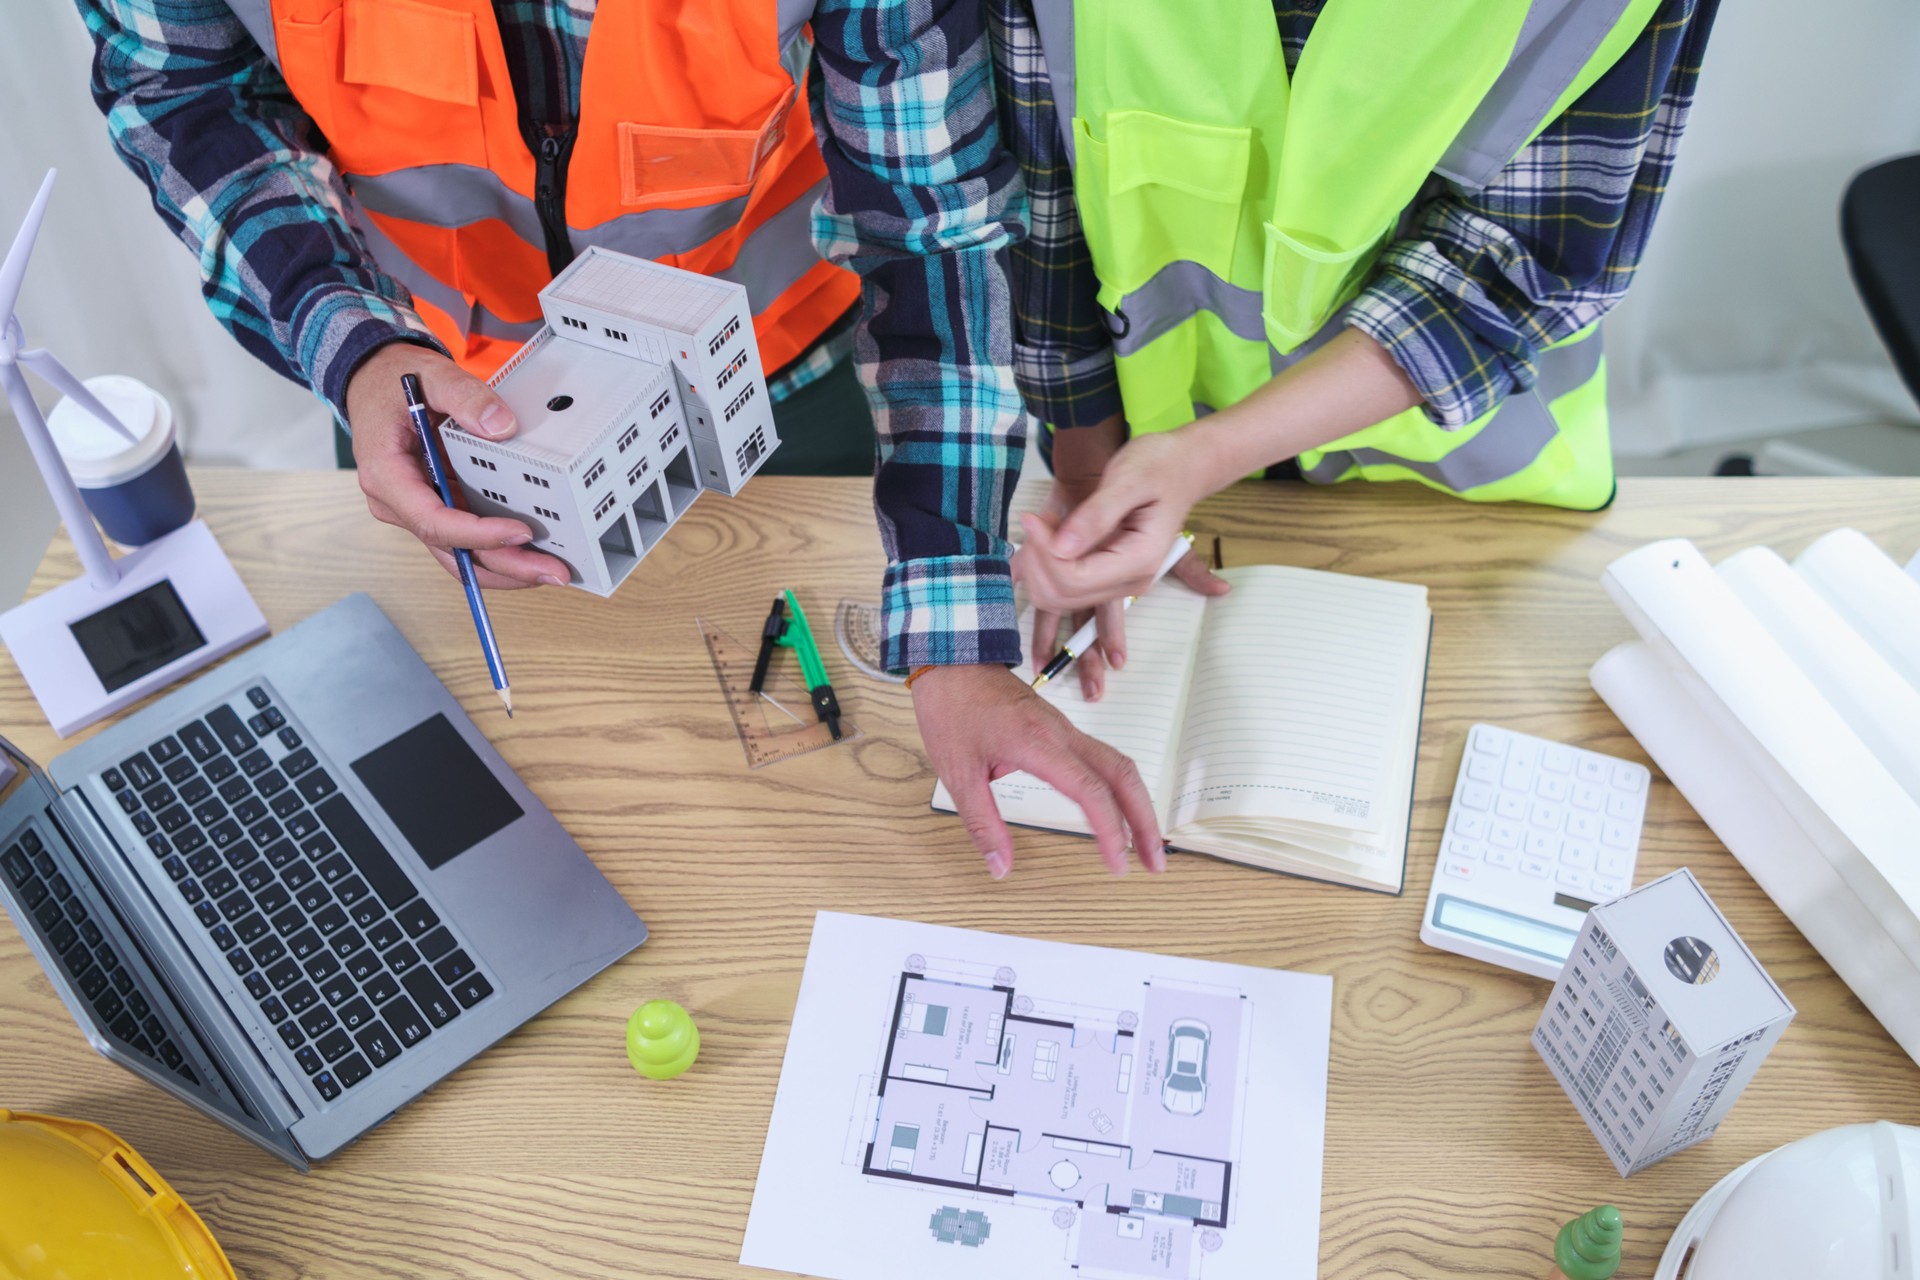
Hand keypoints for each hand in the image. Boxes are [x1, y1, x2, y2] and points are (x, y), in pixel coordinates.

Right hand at [346, 342, 570, 588]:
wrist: (377, 381)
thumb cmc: (396, 382)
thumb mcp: (433, 376)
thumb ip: (466, 397)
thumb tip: (501, 426)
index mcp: (387, 476)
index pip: (433, 521)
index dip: (479, 534)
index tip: (521, 532)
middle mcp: (399, 502)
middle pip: (452, 550)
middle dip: (504, 567)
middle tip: (551, 571)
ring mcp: (418, 508)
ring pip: (461, 555)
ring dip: (506, 568)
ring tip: (550, 569)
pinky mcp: (437, 506)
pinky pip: (467, 540)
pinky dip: (499, 551)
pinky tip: (533, 554)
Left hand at [912, 664, 1163, 878]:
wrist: (952, 661)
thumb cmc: (952, 709)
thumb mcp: (957, 774)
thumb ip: (982, 824)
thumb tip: (1000, 867)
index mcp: (1039, 744)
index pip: (1091, 791)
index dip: (1111, 832)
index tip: (1117, 865)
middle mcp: (1061, 734)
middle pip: (1123, 775)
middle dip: (1145, 820)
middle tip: (1155, 862)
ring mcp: (1065, 728)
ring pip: (1119, 764)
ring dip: (1138, 803)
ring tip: (1145, 842)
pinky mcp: (1061, 729)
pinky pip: (1103, 758)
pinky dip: (1120, 787)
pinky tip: (1118, 809)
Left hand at [1017, 430, 1228, 671]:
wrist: (1180, 467)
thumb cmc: (1160, 466)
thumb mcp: (1129, 479)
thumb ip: (1096, 515)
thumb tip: (1063, 547)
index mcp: (1139, 560)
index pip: (1075, 578)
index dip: (1044, 552)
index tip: (1033, 518)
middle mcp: (1129, 581)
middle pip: (1062, 594)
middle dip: (1037, 560)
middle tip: (1036, 520)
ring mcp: (1117, 583)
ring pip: (1057, 597)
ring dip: (1038, 565)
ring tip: (1045, 525)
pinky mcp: (1104, 576)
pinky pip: (1063, 586)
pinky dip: (1045, 565)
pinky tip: (1050, 534)